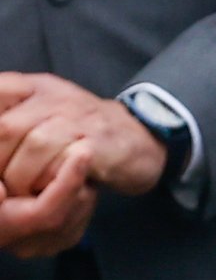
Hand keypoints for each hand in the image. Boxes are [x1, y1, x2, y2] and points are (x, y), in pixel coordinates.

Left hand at [0, 73, 164, 259]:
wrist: (138, 138)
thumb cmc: (83, 130)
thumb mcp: (45, 108)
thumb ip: (13, 113)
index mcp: (36, 87)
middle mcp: (55, 98)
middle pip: (8, 127)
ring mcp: (78, 120)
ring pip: (34, 146)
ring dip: (19, 177)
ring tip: (17, 192)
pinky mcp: (97, 146)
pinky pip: (63, 164)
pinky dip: (47, 182)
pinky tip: (43, 192)